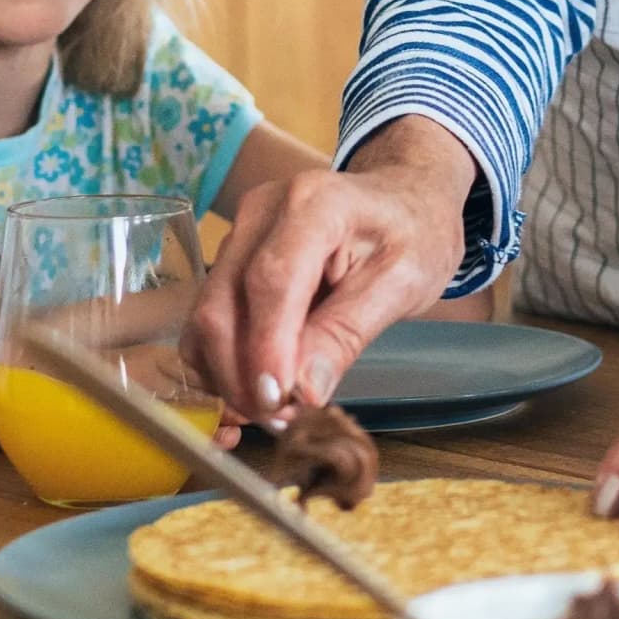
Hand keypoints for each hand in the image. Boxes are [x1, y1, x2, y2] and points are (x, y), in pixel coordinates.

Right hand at [187, 118, 476, 419]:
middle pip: (222, 304)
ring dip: (228, 375)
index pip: (271, 281)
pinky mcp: (230, 255)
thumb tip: (303, 392)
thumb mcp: (403, 283)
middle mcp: (262, 211)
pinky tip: (256, 389)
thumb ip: (348, 333)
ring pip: (206, 317)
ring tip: (276, 410)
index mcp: (315, 204)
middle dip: (242, 375)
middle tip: (281, 421)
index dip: (265, 349)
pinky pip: (208, 319)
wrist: (403, 197)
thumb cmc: (413, 234)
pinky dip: (221, 362)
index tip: (277, 404)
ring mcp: (240, 231)